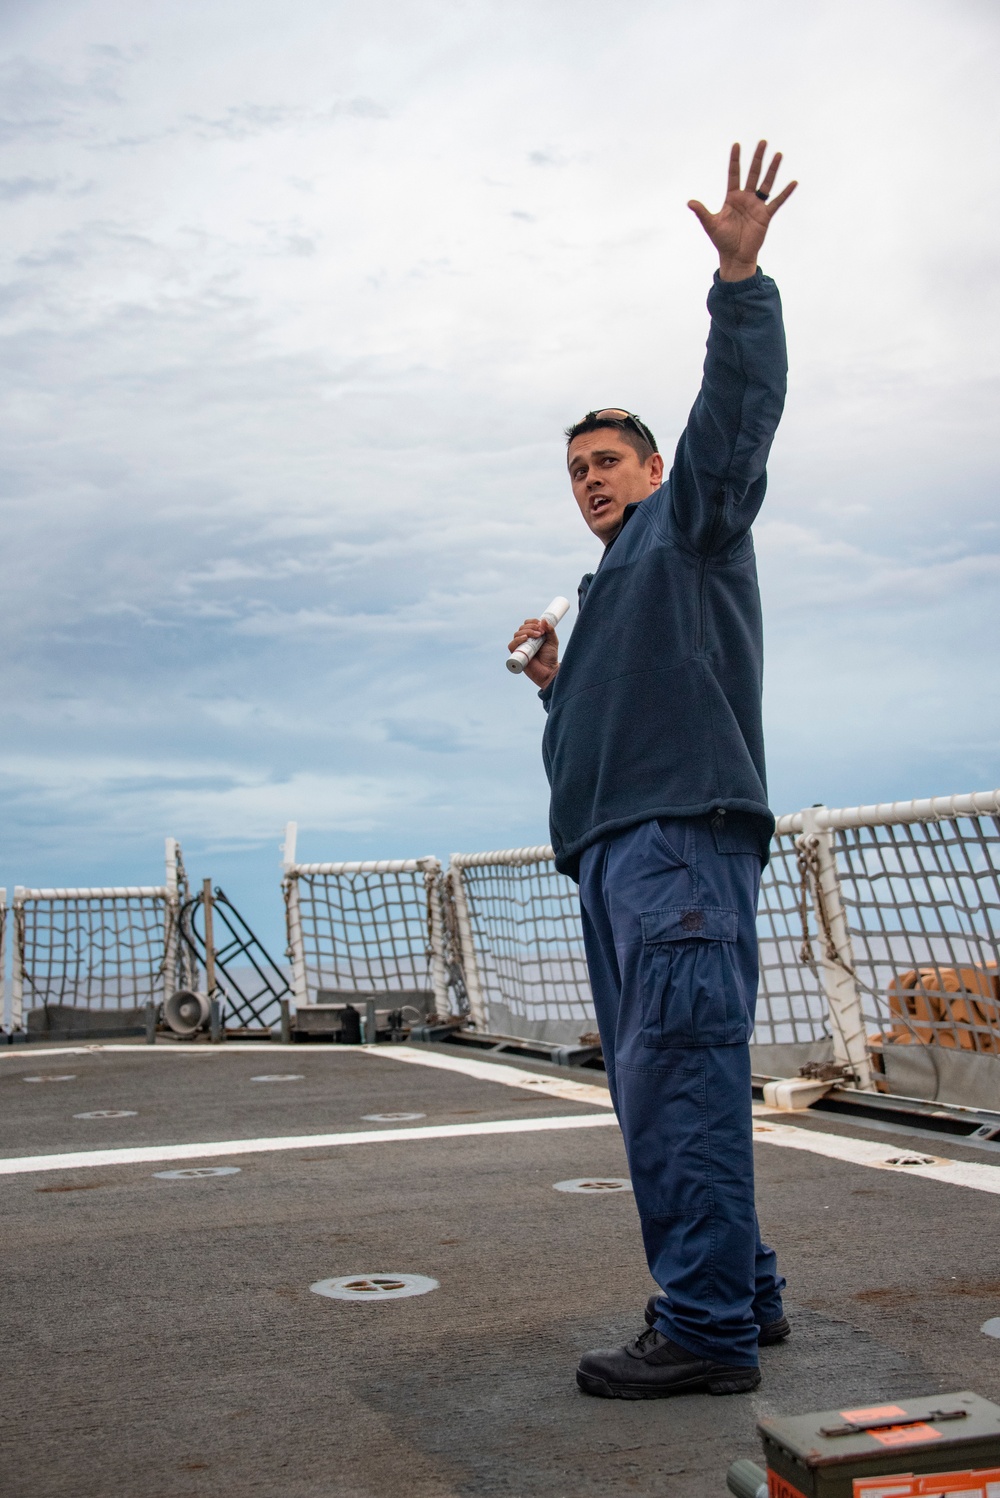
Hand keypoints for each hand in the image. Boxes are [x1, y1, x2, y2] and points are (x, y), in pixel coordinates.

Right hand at [507, 617, 559, 688]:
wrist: (549, 671)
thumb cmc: (550, 657)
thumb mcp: (552, 641)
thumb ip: (550, 630)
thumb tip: (543, 620)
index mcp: (532, 636)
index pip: (527, 624)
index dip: (533, 622)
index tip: (541, 625)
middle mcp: (525, 640)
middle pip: (522, 628)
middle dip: (531, 627)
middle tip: (541, 632)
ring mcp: (520, 647)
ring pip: (517, 634)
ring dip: (526, 631)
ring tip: (537, 635)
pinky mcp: (517, 655)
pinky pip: (512, 645)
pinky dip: (517, 640)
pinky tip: (525, 638)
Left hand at [688, 141, 796, 281]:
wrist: (735, 257)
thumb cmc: (722, 241)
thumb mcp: (711, 225)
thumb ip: (702, 212)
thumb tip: (689, 202)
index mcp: (732, 198)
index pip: (734, 174)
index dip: (735, 160)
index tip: (737, 144)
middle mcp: (745, 198)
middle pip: (752, 173)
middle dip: (757, 158)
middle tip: (763, 142)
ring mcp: (756, 205)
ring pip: (766, 183)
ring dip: (772, 169)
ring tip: (778, 154)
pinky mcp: (766, 216)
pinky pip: (777, 202)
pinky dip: (785, 193)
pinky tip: (793, 182)